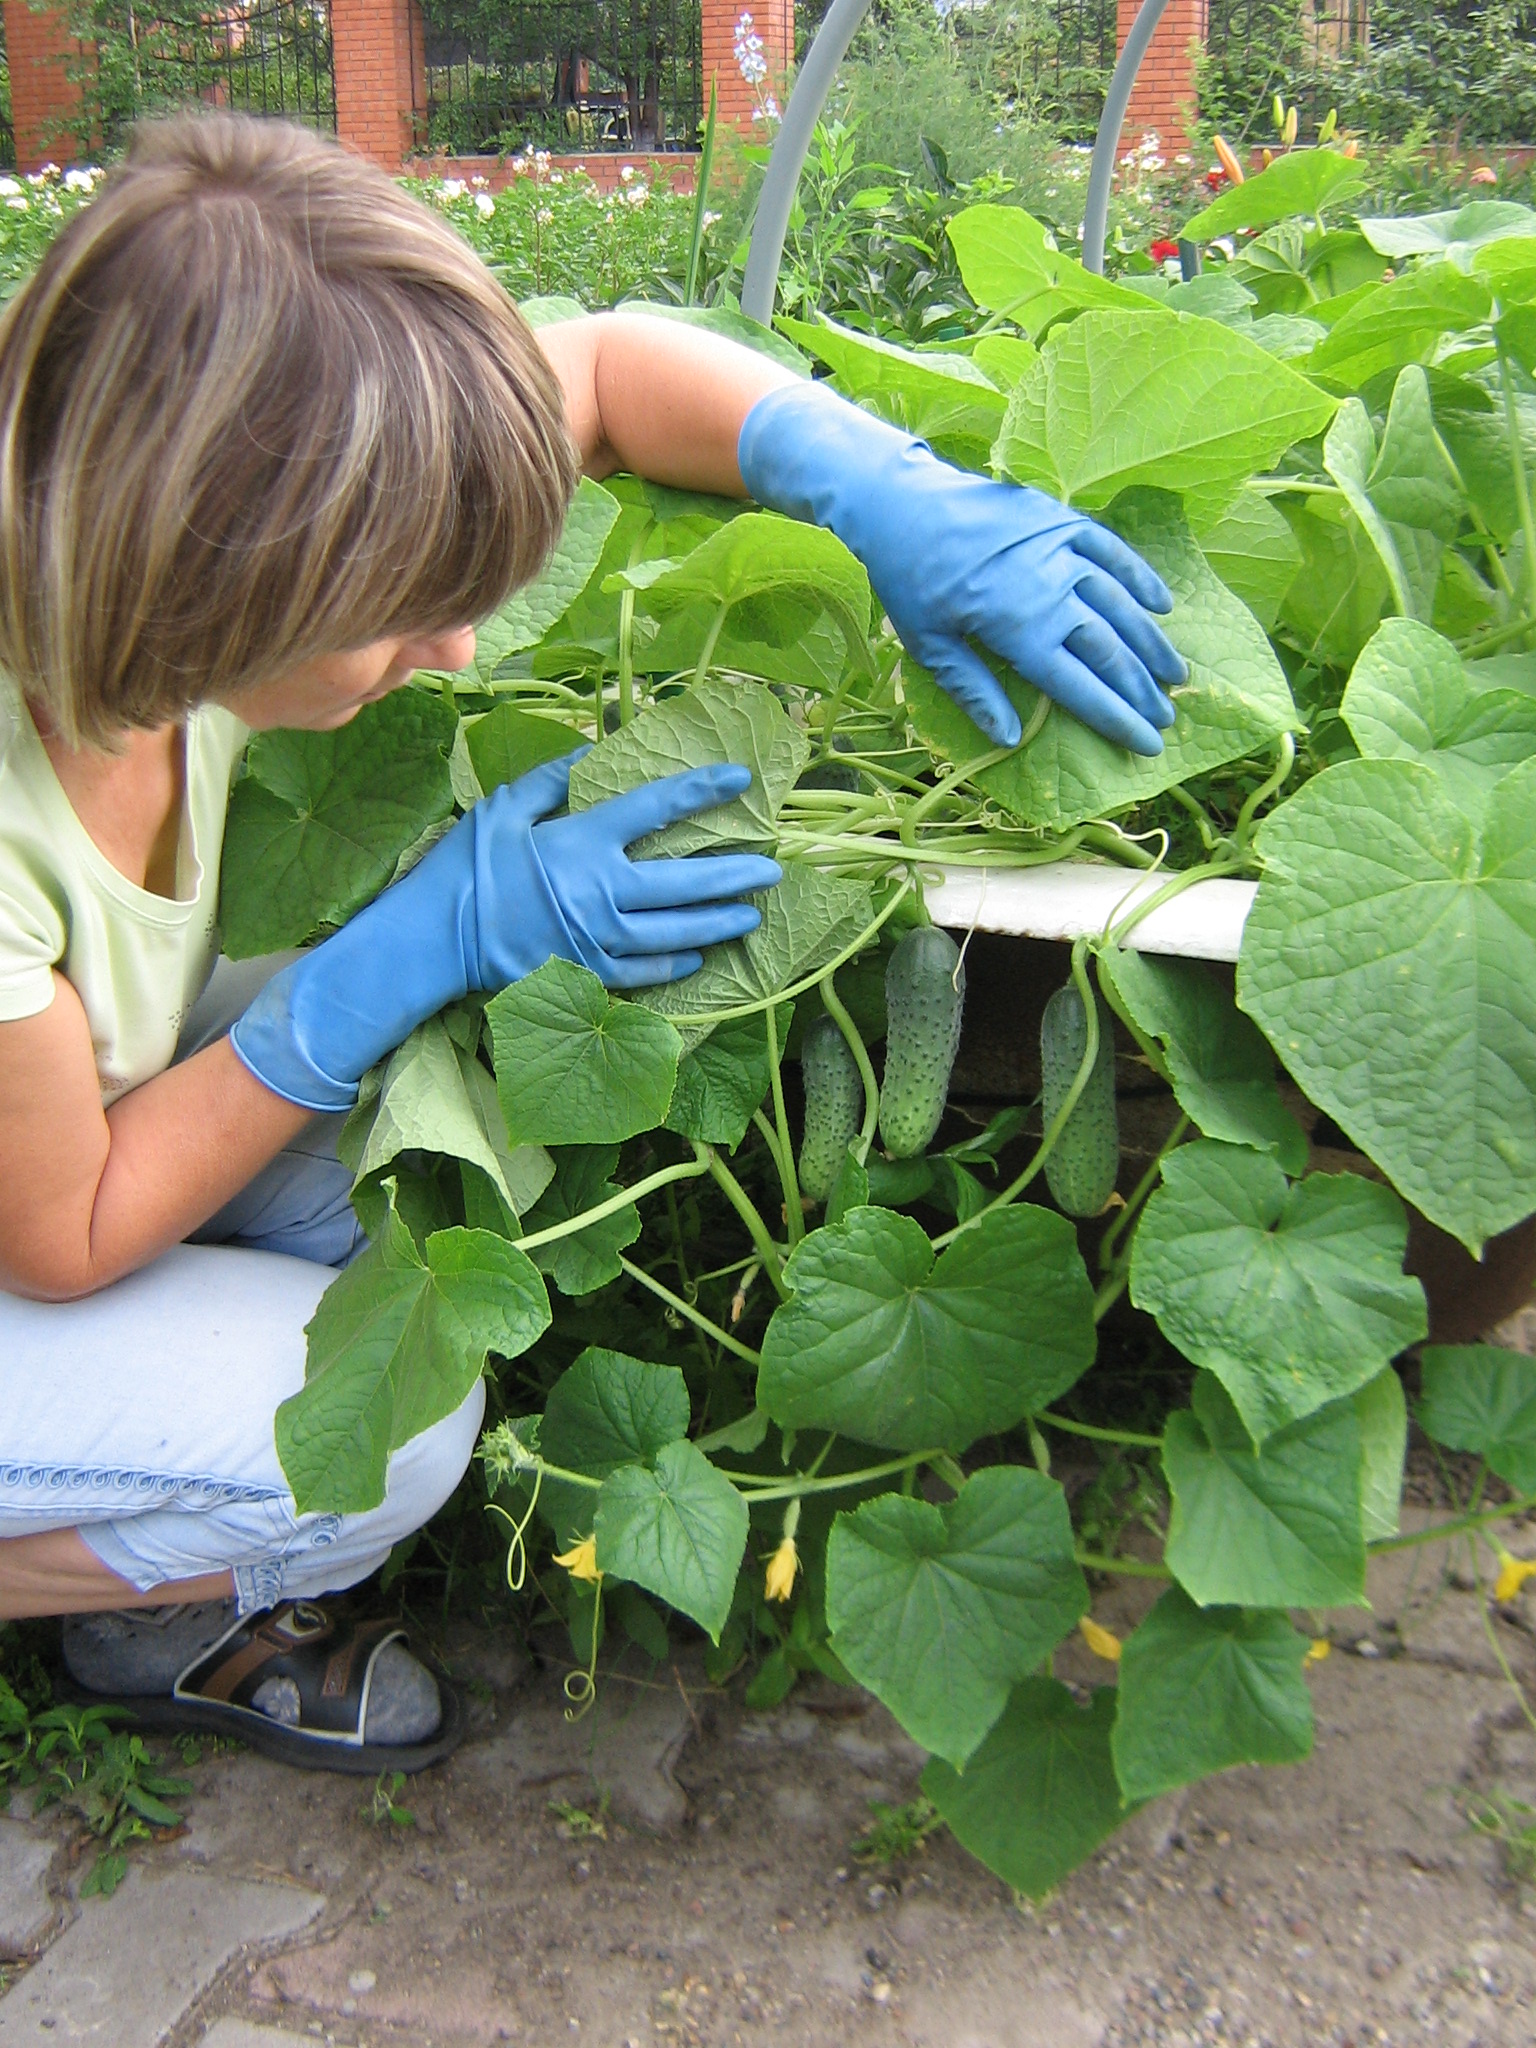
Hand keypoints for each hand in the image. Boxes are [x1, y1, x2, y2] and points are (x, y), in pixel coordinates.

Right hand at [231, 754, 779, 1110]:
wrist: (436, 941)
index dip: (701, 791)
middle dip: (735, 874)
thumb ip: (553, 782)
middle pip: (685, 882)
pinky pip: (645, 970)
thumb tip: (592, 751)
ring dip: (718, 923)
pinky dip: (675, 963)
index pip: (657, 809)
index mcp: (584, 842)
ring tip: (750, 915)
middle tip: (772, 869)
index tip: (740, 780)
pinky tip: (697, 956)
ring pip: (676, 932)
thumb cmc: (465, 869)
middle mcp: (602, 891)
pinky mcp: (588, 972)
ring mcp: (599, 938)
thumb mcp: (503, 810)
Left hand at [738, 381, 1186, 753]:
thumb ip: (973, 690)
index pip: (1081, 687)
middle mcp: (1051, 591)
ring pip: (1121, 604)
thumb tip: (1011, 738)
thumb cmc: (908, 579)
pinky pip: (1113, 550)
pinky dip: (1140, 577)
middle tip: (1166, 716)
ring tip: (1175, 674)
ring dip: (1151, 642)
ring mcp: (1062, 551)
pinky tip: (1163, 604)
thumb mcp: (928, 644)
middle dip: (1142, 688)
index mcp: (1018, 630)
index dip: (1118, 718)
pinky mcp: (1062, 520)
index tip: (1147, 744)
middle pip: (1110, 650)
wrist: (902, 501)